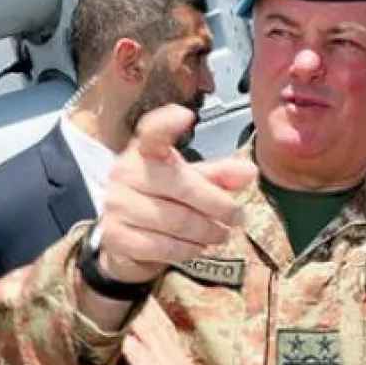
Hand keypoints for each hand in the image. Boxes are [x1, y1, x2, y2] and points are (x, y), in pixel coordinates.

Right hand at [97, 104, 256, 284]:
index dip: (167, 123)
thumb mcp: (188, 180)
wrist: (122, 234)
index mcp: (145, 151)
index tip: (186, 114)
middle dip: (218, 206)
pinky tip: (197, 247)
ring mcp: (117, 204)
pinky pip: (163, 246)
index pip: (152, 132)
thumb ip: (218, 174)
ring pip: (176, 221)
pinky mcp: (116, 235)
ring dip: (206, 232)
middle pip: (182, 186)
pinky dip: (188, 249)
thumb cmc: (159, 198)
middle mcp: (126, 172)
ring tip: (220, 234)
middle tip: (237, 217)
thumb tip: (249, 171)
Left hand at [109, 303, 230, 364]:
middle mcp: (172, 362)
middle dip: (143, 304)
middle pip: (155, 325)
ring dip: (135, 316)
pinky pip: (140, 356)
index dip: (150, 313)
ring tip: (122, 295)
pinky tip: (120, 330)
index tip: (139, 295)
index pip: (162, 333)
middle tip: (130, 282)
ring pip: (148, 334)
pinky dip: (129, 342)